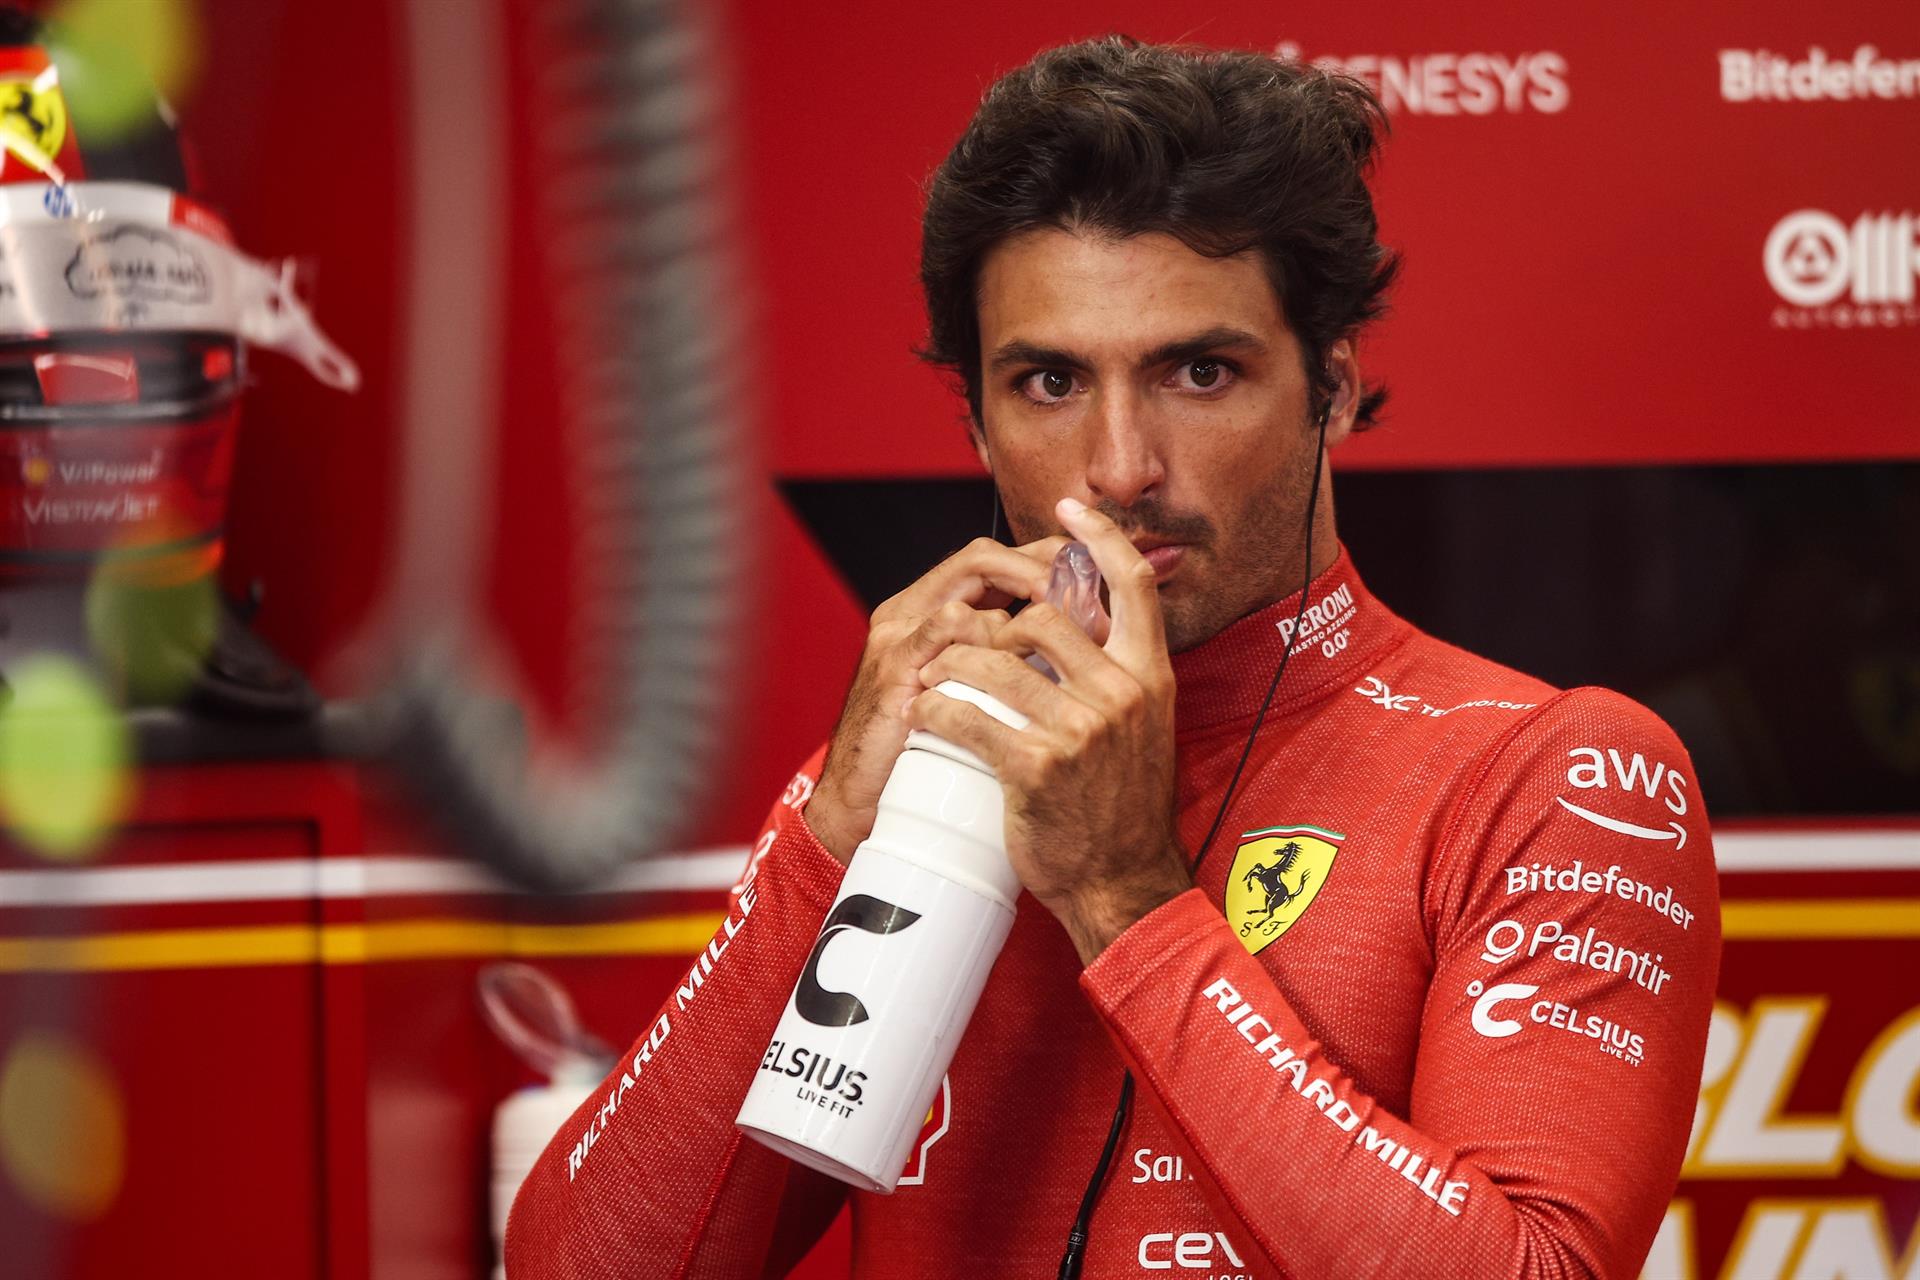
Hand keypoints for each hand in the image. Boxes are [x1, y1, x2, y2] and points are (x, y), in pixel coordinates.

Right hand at [806, 534, 1068, 863]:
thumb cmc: (921, 755)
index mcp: (927, 612)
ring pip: (970, 588)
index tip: (1087, 578)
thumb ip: (1003, 665)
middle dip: (1039, 567)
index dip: (1039, 559)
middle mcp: (909, 612)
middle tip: (1084, 595)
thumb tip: (1079, 652)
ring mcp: (899, 636)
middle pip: (981, 557)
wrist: (860, 801)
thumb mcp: (967, 696)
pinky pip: (948, 628)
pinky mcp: (895, 667)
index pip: (990, 560)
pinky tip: (1019, 664)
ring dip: (1023, 606)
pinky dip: (989, 638)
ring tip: (1063, 632)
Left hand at [908, 499, 1192, 962]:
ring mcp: (1081, 729)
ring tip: (933, 679)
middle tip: (967, 644)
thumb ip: (1116, 676)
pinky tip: (927, 717)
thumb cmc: (1121, 808)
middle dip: (997, 625)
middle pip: (1044, 616)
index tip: (1070, 509)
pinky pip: (970, 716)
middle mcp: (1121, 694)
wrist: (1121, 882)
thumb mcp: (1140, 729)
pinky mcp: (1038, 766)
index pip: (1132, 585)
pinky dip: (938, 711)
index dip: (1101, 537)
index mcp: (1149, 677)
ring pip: (995, 663)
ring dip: (953, 666)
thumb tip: (1079, 626)